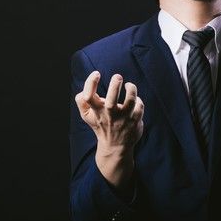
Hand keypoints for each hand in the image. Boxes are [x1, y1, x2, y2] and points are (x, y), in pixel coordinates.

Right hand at [74, 71, 143, 187]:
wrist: (115, 147)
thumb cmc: (101, 125)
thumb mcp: (87, 116)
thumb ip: (81, 101)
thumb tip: (84, 88)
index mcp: (96, 112)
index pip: (88, 97)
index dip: (90, 83)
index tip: (96, 73)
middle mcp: (109, 116)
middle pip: (111, 100)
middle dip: (114, 86)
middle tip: (117, 76)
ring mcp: (123, 119)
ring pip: (130, 101)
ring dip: (131, 89)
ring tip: (129, 85)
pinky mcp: (135, 122)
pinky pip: (139, 107)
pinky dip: (138, 101)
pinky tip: (135, 100)